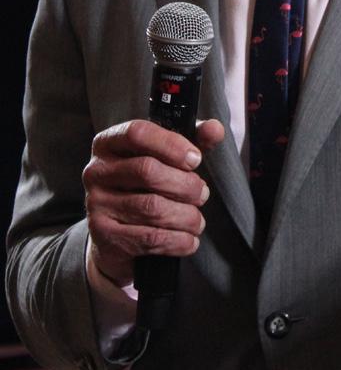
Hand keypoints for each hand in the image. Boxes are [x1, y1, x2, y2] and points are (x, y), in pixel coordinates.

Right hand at [83, 118, 223, 286]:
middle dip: (185, 184)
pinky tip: (189, 240)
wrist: (116, 233)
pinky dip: (177, 240)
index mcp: (110, 142)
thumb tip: (214, 129)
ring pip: (151, 207)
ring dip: (185, 216)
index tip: (196, 159)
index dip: (171, 144)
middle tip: (202, 193)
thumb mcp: (167, 156)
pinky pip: (148, 237)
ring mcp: (96, 202)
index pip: (138, 133)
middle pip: (148, 170)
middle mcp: (97, 170)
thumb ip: (192, 139)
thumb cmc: (146, 185)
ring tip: (197, 220)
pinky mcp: (103, 234)